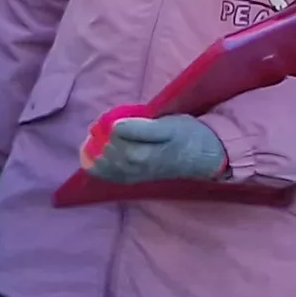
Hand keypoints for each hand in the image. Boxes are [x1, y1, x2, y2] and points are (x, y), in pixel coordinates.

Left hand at [83, 113, 226, 184]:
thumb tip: (115, 127)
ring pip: (103, 166)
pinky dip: (95, 167)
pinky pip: (109, 176)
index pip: (113, 138)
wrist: (206, 157)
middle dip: (99, 137)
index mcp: (142, 154)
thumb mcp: (169, 126)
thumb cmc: (189, 137)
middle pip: (106, 152)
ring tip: (92, 139)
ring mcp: (134, 176)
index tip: (110, 117)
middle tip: (101, 125)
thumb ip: (141, 128)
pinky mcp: (134, 179)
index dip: (108, 125)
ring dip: (94, 151)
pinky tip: (88, 157)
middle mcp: (135, 169)